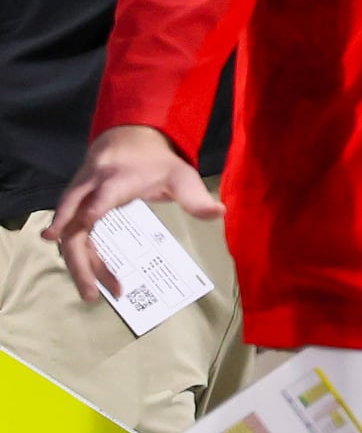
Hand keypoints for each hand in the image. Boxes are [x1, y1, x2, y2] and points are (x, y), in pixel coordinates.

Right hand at [49, 126, 217, 302]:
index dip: (93, 209)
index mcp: (116, 179)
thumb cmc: (155, 161)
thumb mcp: (180, 174)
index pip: (101, 196)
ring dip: (79, 265)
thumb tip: (220, 213)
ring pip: (69, 235)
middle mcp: (90, 189)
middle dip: (80, 259)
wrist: (128, 138)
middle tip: (93, 293)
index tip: (90, 224)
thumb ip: (195, 196)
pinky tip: (94, 278)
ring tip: (93, 294)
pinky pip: (73, 236)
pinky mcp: (74, 208)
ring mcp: (78, 199)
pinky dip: (82, 258)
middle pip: (75, 224)